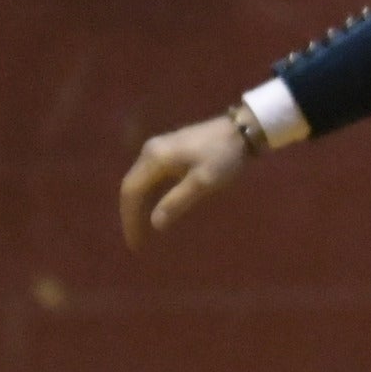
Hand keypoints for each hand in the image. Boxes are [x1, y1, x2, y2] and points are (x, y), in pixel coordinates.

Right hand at [121, 114, 252, 247]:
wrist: (240, 129)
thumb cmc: (223, 156)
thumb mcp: (203, 182)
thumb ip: (176, 202)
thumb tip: (154, 224)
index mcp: (154, 158)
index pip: (131, 192)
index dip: (130, 218)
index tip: (134, 242)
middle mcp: (149, 151)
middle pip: (131, 186)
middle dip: (132, 214)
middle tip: (137, 240)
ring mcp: (158, 149)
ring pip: (141, 182)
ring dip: (140, 206)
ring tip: (143, 229)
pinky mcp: (169, 151)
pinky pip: (152, 177)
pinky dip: (150, 195)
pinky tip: (155, 208)